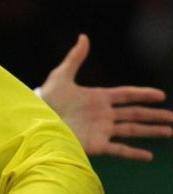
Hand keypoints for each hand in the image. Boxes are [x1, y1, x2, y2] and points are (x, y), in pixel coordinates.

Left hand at [40, 34, 172, 160]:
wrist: (35, 123)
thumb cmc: (45, 100)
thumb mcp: (60, 77)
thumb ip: (75, 58)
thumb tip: (83, 37)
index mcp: (98, 98)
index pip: (127, 95)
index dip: (143, 94)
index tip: (161, 95)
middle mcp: (103, 115)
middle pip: (135, 114)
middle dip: (155, 115)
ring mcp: (101, 130)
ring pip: (132, 130)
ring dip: (151, 132)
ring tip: (170, 132)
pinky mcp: (96, 145)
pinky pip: (119, 150)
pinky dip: (134, 153)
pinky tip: (148, 156)